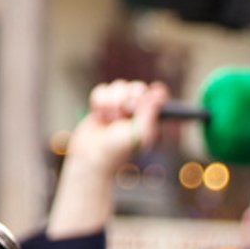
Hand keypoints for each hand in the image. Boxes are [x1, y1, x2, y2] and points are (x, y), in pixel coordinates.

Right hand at [45, 80, 169, 238]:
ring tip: (109, 117)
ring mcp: (118, 111)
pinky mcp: (101, 109)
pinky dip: (101, 101)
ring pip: (118, 85)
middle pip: (136, 86)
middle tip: (124, 112)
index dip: (151, 95)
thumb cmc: (115, 156)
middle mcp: (136, 114)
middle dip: (129, 96)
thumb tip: (160, 93)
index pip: (156, 95)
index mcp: (149, 121)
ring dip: (113, 99)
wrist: (88, 162)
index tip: (147, 101)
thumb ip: (149, 114)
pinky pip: (103, 90)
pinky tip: (100, 115)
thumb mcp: (137, 135)